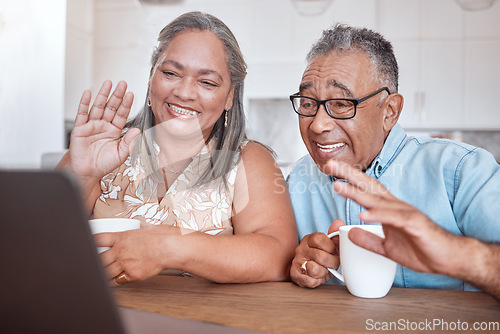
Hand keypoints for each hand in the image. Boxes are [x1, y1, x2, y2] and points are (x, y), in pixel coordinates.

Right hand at [68, 80, 140, 180]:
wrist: (86, 172)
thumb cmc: (103, 164)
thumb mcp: (121, 154)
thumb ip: (129, 143)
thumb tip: (138, 131)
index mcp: (114, 131)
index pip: (122, 114)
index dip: (126, 104)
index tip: (131, 94)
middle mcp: (104, 126)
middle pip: (111, 107)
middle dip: (117, 95)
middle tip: (122, 84)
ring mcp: (92, 125)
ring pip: (98, 107)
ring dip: (103, 95)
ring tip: (108, 83)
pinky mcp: (80, 128)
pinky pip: (82, 114)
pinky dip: (84, 103)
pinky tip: (88, 94)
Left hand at [94, 225, 180, 283]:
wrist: (170, 247)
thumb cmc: (161, 236)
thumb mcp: (142, 230)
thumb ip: (130, 237)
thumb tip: (129, 239)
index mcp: (121, 237)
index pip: (98, 239)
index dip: (90, 243)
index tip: (89, 246)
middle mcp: (120, 250)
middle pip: (99, 259)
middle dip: (98, 262)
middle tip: (98, 264)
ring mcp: (125, 263)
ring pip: (106, 272)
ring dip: (104, 274)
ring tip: (104, 274)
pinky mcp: (132, 274)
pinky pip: (118, 281)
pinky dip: (115, 281)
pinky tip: (116, 280)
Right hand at [290, 220, 343, 287]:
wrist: (306, 271)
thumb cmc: (321, 258)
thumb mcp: (329, 246)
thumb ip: (335, 235)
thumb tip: (339, 223)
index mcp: (309, 239)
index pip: (319, 239)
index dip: (331, 247)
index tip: (333, 251)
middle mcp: (300, 249)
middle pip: (320, 256)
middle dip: (332, 263)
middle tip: (332, 264)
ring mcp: (297, 262)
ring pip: (314, 269)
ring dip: (323, 273)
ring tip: (324, 271)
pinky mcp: (295, 275)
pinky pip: (310, 281)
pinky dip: (317, 281)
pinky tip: (317, 278)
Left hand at [326, 159, 462, 274]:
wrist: (449, 259)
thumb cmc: (422, 250)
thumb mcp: (387, 248)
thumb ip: (369, 240)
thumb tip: (350, 232)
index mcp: (389, 210)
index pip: (366, 191)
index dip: (349, 181)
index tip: (331, 172)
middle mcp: (396, 207)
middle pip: (369, 187)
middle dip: (349, 175)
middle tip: (330, 165)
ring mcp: (405, 213)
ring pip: (377, 200)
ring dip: (357, 193)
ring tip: (338, 186)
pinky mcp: (415, 224)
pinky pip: (393, 218)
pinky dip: (378, 215)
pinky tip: (364, 213)